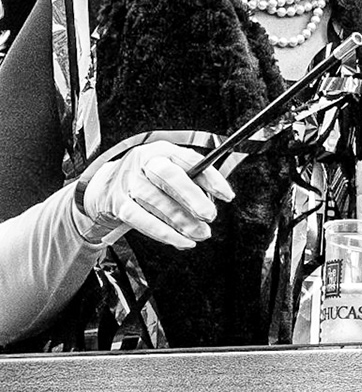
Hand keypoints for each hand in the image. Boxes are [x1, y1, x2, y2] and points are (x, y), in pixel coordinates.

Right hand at [80, 139, 234, 249]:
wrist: (103, 186)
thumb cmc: (146, 179)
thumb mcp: (168, 172)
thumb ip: (190, 183)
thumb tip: (212, 203)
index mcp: (163, 151)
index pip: (191, 160)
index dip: (211, 178)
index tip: (227, 196)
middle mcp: (144, 162)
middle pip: (170, 177)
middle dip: (193, 197)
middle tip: (210, 215)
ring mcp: (128, 182)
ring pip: (157, 201)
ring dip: (182, 221)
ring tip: (200, 234)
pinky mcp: (116, 203)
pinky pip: (141, 219)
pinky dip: (163, 232)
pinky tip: (180, 241)